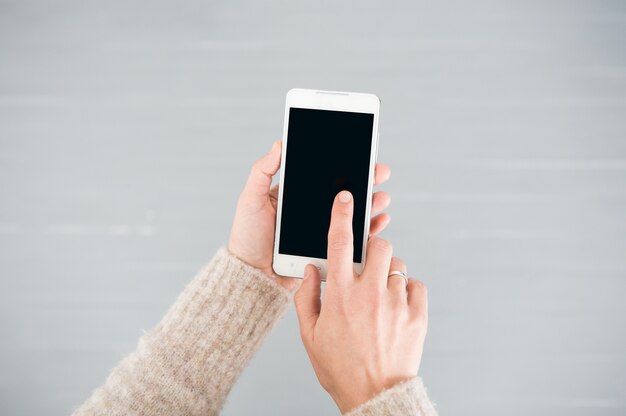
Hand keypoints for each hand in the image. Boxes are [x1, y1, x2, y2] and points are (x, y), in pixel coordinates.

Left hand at [228, 141, 391, 291]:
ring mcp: (323, 230)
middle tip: (380, 172)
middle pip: (344, 191)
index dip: (344, 164)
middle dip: (366, 180)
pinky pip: (353, 238)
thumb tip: (279, 144)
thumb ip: (262, 171)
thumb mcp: (251, 199)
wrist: (251, 274)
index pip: (325, 175)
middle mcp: (313, 210)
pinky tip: (379, 220)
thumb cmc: (247, 237)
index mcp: (298, 195)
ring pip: (353, 212)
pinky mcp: (329, 249)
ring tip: (381, 196)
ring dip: (372, 202)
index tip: (361, 154)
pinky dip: (369, 228)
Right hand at [294, 190, 428, 412]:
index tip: (346, 197)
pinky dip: (407, 290)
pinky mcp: (417, 315)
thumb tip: (310, 270)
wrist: (375, 396)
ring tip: (380, 295)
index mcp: (340, 295)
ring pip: (397, 265)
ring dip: (387, 272)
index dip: (342, 215)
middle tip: (367, 262)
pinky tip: (396, 306)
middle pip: (379, 244)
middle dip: (374, 245)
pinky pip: (416, 285)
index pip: (339, 243)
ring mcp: (395, 303)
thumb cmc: (339, 367)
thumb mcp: (310, 335)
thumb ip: (306, 298)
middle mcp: (369, 293)